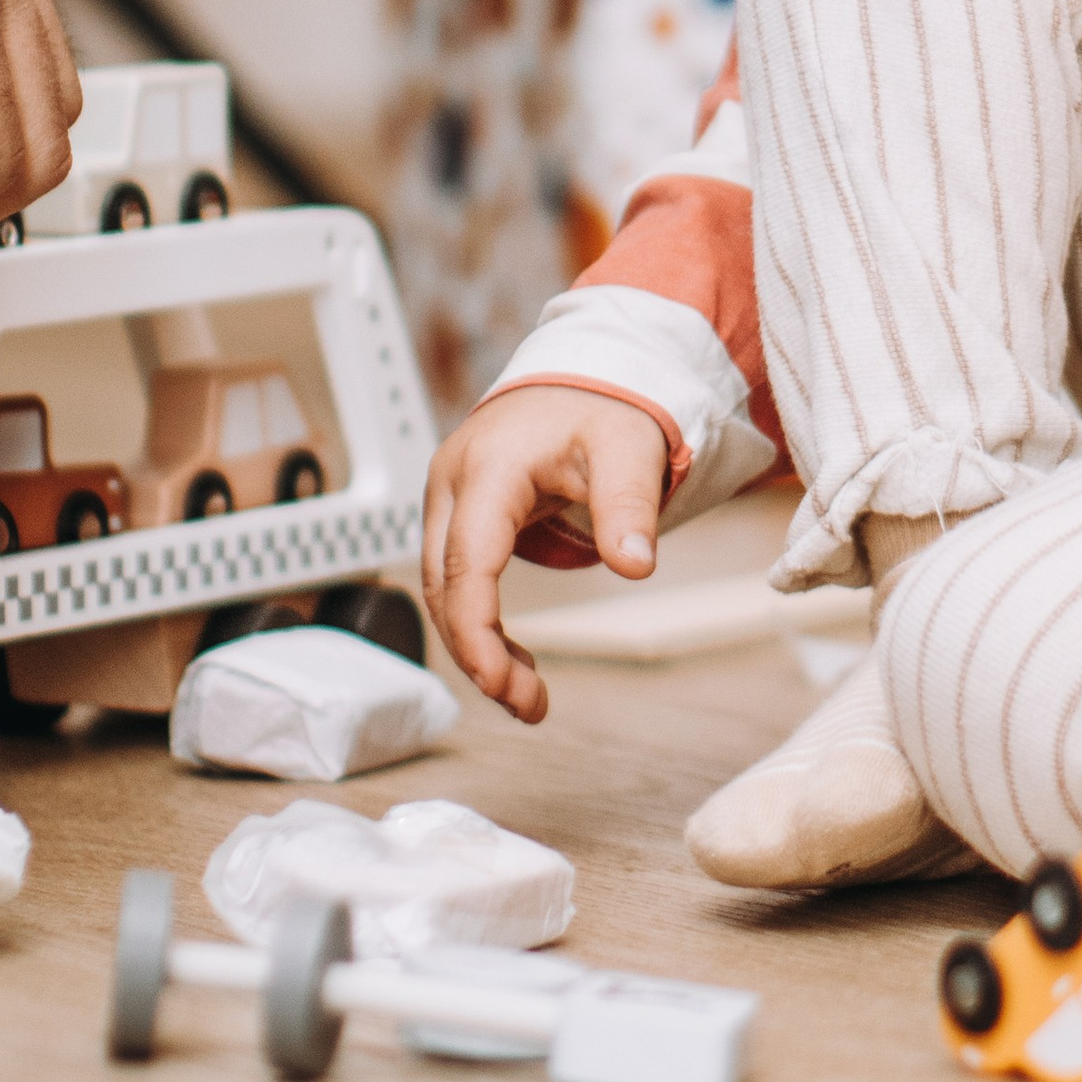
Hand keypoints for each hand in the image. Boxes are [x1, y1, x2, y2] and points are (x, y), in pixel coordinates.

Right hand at [423, 382, 669, 722]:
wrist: (580, 376)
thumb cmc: (601, 408)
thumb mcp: (629, 447)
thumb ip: (630, 504)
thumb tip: (637, 565)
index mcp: (488, 468)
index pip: (467, 562)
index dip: (476, 631)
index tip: (502, 686)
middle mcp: (453, 484)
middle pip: (444, 585)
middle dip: (478, 654)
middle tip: (529, 705)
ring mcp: (448, 500)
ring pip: (444, 589)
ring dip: (477, 646)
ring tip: (526, 695)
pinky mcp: (458, 516)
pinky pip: (456, 579)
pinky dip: (479, 623)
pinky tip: (512, 658)